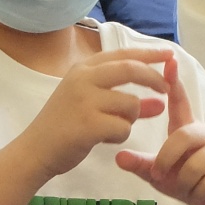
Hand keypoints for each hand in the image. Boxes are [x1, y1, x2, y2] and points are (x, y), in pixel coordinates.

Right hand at [16, 48, 168, 179]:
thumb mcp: (91, 106)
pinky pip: (123, 127)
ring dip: (130, 119)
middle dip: (154, 79)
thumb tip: (159, 102)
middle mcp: (83, 79)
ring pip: (131, 104)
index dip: (149, 53)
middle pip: (131, 69)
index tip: (170, 55)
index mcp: (83, 69)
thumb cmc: (62, 126)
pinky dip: (120, 135)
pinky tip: (103, 139)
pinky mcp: (88, 124)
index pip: (123, 54)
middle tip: (166, 90)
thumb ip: (124, 101)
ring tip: (113, 128)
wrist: (35, 150)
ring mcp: (85, 100)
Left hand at [115, 59, 204, 204]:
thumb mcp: (158, 174)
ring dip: (184, 182)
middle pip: (181, 137)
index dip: (175, 83)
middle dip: (166, 160)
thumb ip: (141, 165)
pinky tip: (201, 193)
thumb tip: (119, 158)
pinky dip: (198, 193)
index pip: (181, 102)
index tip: (170, 61)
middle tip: (160, 175)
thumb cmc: (185, 182)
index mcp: (186, 130)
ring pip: (194, 165)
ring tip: (187, 186)